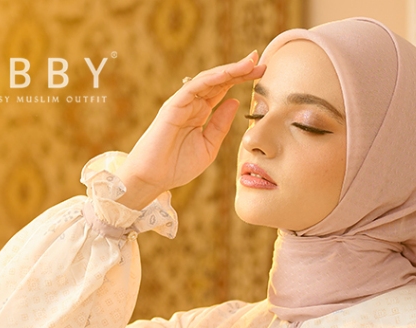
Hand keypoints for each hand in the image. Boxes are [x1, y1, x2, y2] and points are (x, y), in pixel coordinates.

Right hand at [116, 52, 265, 208]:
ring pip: (209, 80)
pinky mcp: (173, 106)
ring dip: (229, 70)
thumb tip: (235, 101)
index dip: (241, 80)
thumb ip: (221, 125)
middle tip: (260, 61)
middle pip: (219, 81)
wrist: (154, 178)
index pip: (224, 90)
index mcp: (201, 113)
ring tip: (249, 63)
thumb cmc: (178, 165)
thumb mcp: (209, 146)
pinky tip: (227, 74)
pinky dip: (211, 79)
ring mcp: (182, 103)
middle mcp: (192, 104)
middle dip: (240, 70)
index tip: (261, 72)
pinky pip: (193, 88)